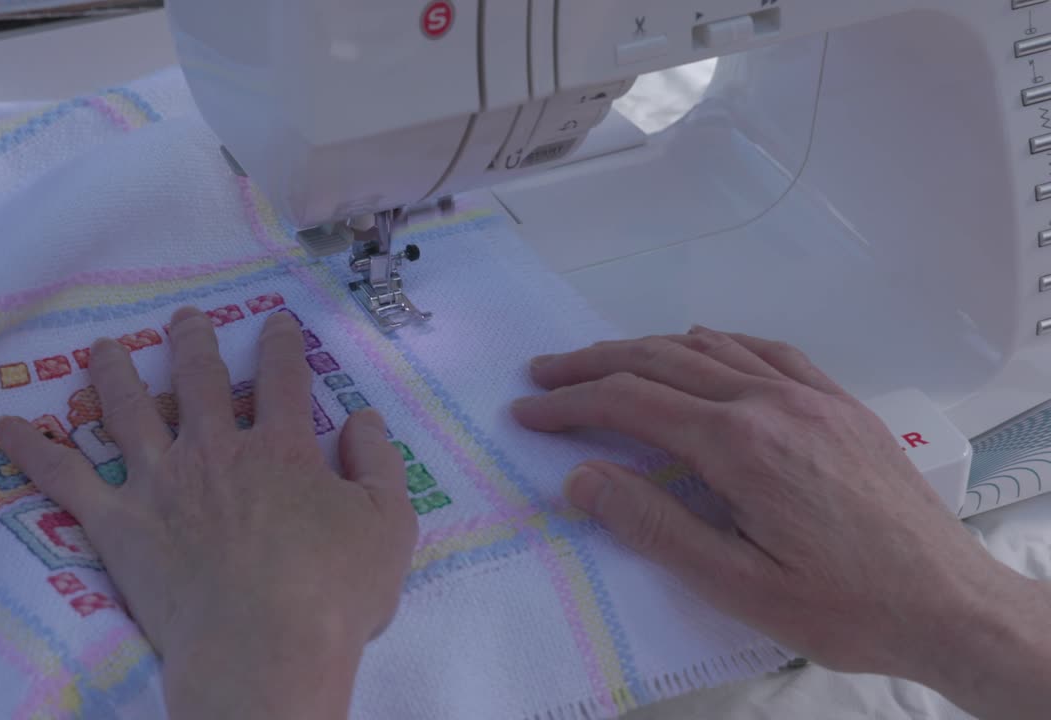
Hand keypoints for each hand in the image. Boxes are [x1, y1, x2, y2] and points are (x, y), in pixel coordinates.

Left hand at [0, 308, 417, 718]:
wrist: (264, 648)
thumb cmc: (333, 594)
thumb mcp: (388, 526)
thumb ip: (379, 464)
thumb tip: (363, 420)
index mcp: (282, 450)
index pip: (283, 379)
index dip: (281, 345)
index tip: (276, 323)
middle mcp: (215, 450)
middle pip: (200, 379)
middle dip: (193, 343)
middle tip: (185, 319)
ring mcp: (160, 483)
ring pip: (129, 410)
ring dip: (114, 373)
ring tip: (103, 349)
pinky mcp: (118, 524)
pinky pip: (66, 479)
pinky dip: (34, 451)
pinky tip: (5, 428)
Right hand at [512, 326, 1050, 718]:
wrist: (949, 603)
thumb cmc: (843, 606)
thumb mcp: (736, 586)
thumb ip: (654, 526)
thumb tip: (581, 477)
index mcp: (739, 445)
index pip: (630, 404)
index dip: (570, 405)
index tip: (527, 411)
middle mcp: (770, 401)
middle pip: (659, 362)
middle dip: (592, 366)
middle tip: (543, 375)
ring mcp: (809, 394)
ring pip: (707, 349)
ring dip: (644, 350)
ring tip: (603, 363)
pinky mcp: (838, 401)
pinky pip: (762, 350)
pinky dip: (713, 344)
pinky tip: (698, 349)